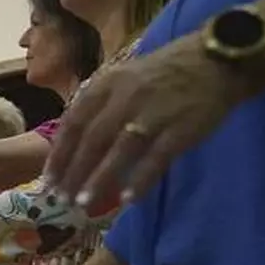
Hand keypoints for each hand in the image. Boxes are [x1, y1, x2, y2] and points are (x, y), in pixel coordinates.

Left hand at [44, 34, 250, 206]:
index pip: (74, 122)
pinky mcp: (181, 129)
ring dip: (99, 179)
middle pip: (92, 140)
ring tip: (83, 204)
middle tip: (60, 198)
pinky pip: (156, 159)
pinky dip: (139, 180)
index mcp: (107, 84)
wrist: (216, 60)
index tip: (48, 179)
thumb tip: (73, 143)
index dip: (59, 153)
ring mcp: (154, 113)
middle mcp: (126, 98)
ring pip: (119, 151)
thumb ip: (99, 106)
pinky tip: (126, 199)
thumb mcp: (123, 78)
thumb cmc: (163, 73)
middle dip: (73, 171)